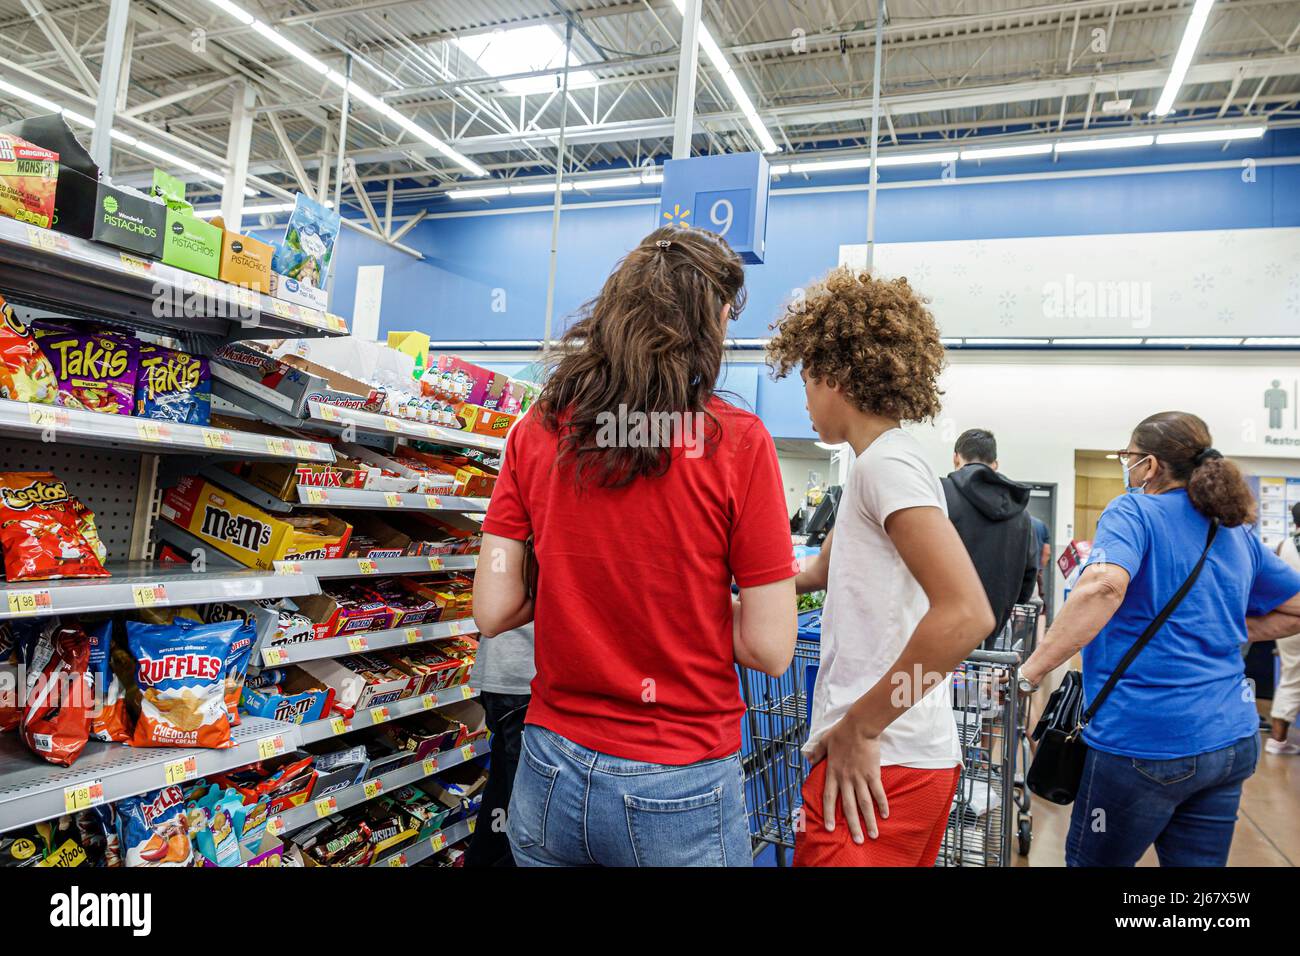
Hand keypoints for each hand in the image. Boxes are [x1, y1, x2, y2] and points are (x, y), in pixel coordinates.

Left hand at [805, 716, 887, 843]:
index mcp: (833, 772)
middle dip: (853, 825)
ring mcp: (860, 777)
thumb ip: (817, 753)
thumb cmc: (842, 732)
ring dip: (869, 821)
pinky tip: (885, 815)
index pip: (829, 798)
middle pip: (849, 807)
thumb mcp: (824, 741)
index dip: (829, 814)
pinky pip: (878, 792)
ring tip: (873, 834)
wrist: (859, 726)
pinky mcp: (873, 774)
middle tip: (858, 840)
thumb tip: (809, 759)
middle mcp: (846, 779)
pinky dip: (882, 804)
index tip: (829, 828)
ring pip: (864, 804)